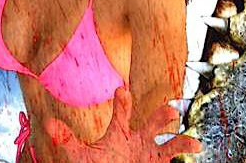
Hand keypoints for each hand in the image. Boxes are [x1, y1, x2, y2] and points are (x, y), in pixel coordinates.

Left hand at [43, 87, 200, 162]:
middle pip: (152, 121)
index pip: (122, 112)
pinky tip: (198, 148)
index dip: (122, 101)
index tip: (121, 90)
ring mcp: (150, 149)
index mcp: (120, 130)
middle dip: (160, 115)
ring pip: (168, 139)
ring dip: (181, 139)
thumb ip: (68, 139)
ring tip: (192, 142)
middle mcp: (139, 136)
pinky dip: (188, 149)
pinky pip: (174, 154)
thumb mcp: (82, 155)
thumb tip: (47, 123)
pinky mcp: (158, 161)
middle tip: (168, 109)